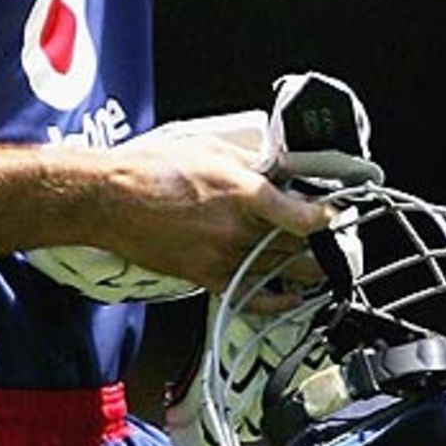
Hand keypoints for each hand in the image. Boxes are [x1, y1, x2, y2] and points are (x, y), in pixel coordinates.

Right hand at [99, 128, 332, 294]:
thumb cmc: (148, 168)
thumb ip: (249, 162)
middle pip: (298, 246)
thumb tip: (277, 170)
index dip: (329, 217)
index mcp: (242, 193)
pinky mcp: (205, 276)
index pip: (304, 216)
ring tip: (322, 263)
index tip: (338, 213)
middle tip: (334, 238)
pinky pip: (251, 295)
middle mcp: (237, 231)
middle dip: (322, 243)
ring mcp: (222, 258)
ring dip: (306, 269)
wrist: (107, 199)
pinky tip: (291, 295)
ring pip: (281, 271)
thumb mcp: (207, 147)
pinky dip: (277, 299)